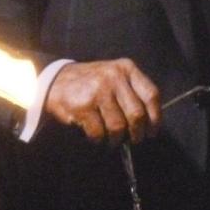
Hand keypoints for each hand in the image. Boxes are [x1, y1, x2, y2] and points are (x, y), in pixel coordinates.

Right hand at [44, 58, 161, 144]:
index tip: (152, 131)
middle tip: (134, 140)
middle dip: (137, 133)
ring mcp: (98, 91)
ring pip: (118, 126)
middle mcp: (113, 77)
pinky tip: (95, 136)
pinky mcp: (83, 106)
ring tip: (112, 140)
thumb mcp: (113, 75)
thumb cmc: (90, 82)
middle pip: (137, 114)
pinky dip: (98, 139)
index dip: (155, 117)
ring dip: (116, 139)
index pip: (151, 95)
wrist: (54, 81)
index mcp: (125, 68)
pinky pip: (99, 132)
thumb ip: (132, 91)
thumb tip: (149, 122)